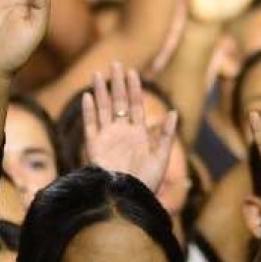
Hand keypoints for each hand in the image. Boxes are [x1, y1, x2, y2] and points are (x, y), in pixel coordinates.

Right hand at [81, 63, 177, 192]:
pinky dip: (89, 110)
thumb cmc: (146, 181)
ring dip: (100, 92)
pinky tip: (87, 95)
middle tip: (116, 63)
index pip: (136, 105)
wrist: (127, 198)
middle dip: (117, 83)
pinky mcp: (94, 146)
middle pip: (119, 102)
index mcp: (138, 133)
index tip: (132, 71)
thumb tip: (173, 112)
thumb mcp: (161, 156)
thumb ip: (165, 134)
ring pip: (103, 109)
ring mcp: (107, 138)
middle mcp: (121, 132)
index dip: (134, 88)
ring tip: (98, 74)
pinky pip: (90, 124)